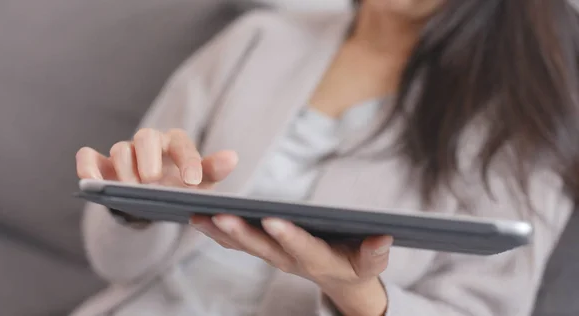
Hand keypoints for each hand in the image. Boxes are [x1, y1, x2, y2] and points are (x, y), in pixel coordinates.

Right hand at [75, 128, 238, 222]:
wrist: (154, 201)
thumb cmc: (180, 187)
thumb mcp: (200, 183)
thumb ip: (213, 170)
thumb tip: (232, 157)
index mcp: (176, 143)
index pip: (182, 144)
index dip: (188, 161)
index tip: (192, 181)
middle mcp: (149, 143)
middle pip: (146, 137)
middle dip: (149, 158)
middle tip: (152, 180)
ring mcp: (124, 152)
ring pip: (120, 149)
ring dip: (124, 169)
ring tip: (129, 189)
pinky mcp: (101, 165)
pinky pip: (88, 156)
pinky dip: (87, 165)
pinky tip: (91, 181)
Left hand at [190, 214, 391, 314]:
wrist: (341, 281)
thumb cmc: (357, 267)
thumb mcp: (371, 264)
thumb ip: (375, 254)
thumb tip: (383, 238)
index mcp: (318, 260)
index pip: (301, 247)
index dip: (288, 235)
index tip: (272, 219)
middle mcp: (289, 260)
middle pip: (262, 246)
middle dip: (241, 232)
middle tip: (220, 215)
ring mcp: (274, 256)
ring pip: (243, 244)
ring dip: (219, 231)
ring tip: (195, 215)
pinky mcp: (265, 250)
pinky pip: (237, 243)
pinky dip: (217, 232)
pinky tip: (197, 217)